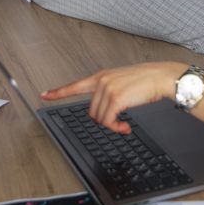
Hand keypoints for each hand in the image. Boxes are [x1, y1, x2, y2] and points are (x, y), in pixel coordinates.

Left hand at [41, 62, 185, 133]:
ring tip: (124, 123)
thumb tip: (103, 110)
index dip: (58, 92)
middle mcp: (101, 81)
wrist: (160, 77)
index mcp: (101, 76)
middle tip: (119, 122)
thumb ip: (108, 91)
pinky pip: (109, 122)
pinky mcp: (115, 98)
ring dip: (112, 125)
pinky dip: (117, 128)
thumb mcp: (121, 81)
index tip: (44, 94)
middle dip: (105, 120)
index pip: (75, 85)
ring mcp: (107, 89)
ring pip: (99, 119)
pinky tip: (125, 126)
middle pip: (91, 112)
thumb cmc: (144, 81)